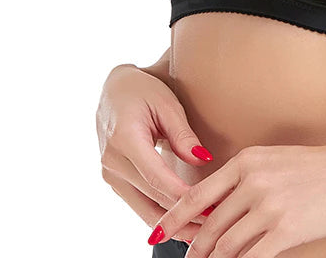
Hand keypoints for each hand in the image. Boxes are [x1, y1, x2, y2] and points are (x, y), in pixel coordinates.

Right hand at [96, 63, 214, 242]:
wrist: (113, 91)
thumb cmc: (144, 91)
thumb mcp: (167, 103)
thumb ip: (183, 134)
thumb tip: (203, 160)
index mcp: (124, 138)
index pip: (156, 176)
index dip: (182, 195)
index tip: (210, 206)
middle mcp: (112, 161)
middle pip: (151, 198)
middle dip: (184, 215)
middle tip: (216, 224)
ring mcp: (110, 175)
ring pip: (144, 210)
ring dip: (174, 224)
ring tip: (205, 233)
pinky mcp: (115, 182)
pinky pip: (140, 205)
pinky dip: (162, 217)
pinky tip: (186, 225)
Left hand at [147, 140, 325, 256]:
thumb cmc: (319, 168)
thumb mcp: (274, 161)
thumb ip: (244, 181)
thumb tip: (215, 210)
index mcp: (246, 161)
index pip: (196, 194)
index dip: (172, 219)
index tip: (154, 233)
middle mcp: (252, 181)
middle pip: (209, 226)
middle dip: (196, 249)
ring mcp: (269, 206)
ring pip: (227, 247)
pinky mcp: (287, 230)